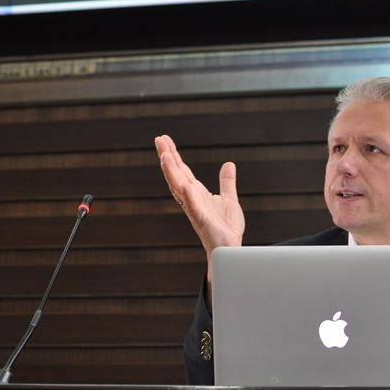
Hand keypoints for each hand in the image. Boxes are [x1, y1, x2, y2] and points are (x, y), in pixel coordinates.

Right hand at [154, 135, 244, 279]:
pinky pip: (193, 207)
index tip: (164, 139)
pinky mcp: (203, 221)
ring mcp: (195, 210)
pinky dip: (188, 196)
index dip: (173, 155)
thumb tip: (228, 164)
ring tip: (164, 155)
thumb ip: (227, 182)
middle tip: (158, 139)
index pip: (182, 171)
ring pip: (180, 188)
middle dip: (167, 157)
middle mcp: (192, 200)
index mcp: (197, 193)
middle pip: (176, 175)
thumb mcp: (229, 199)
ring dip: (171, 172)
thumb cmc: (226, 228)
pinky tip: (184, 185)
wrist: (230, 249)